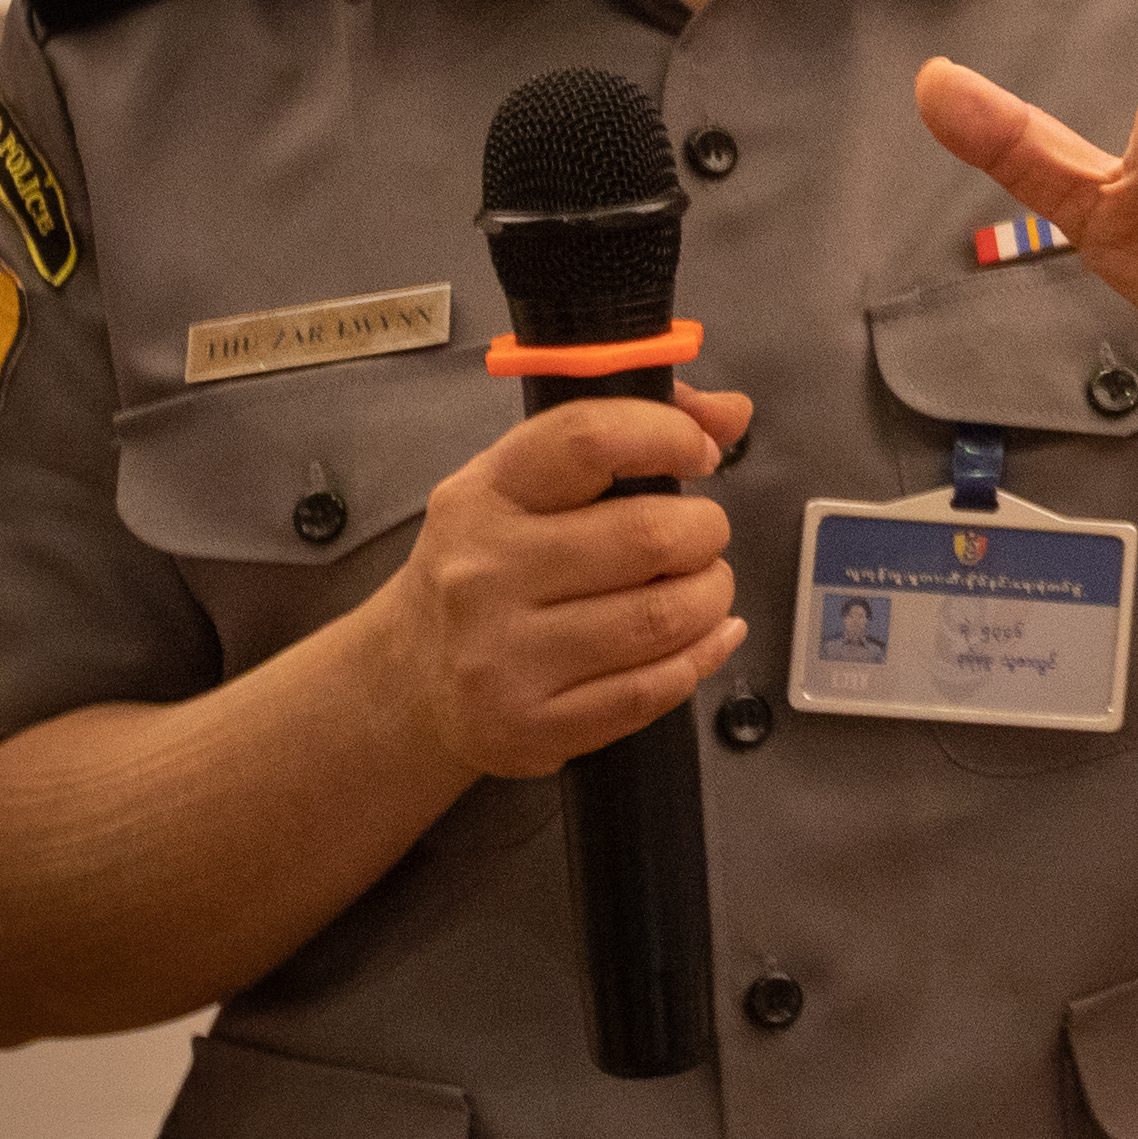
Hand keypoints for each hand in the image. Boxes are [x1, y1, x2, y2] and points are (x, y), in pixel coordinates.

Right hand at [372, 384, 758, 783]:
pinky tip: (705, 638)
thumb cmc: (483, 567)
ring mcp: (505, 657)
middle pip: (646, 536)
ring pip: (661, 617)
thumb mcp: (522, 485)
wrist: (409, 677)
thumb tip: (728, 413)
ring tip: (703, 587)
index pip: (589, 439)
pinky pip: (653, 689)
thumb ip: (621, 436)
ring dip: (711, 596)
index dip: (668, 435)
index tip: (698, 450)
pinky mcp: (534, 725)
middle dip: (704, 531)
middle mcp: (484, 573)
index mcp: (483, 496)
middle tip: (702, 536)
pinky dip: (701, 656)